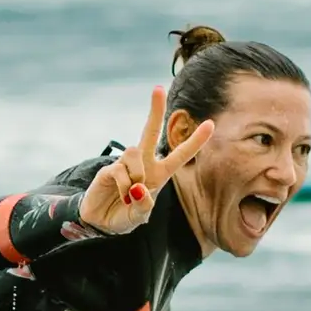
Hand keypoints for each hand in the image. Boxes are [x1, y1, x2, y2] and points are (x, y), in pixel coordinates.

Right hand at [79, 85, 215, 234]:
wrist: (100, 222)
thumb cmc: (124, 217)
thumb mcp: (139, 218)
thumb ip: (143, 206)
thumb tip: (138, 188)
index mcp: (158, 174)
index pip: (180, 155)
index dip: (195, 141)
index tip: (211, 123)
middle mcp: (143, 164)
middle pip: (149, 132)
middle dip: (154, 111)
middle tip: (158, 88)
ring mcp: (125, 164)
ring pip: (135, 151)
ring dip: (136, 174)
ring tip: (130, 196)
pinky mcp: (108, 169)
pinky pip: (120, 169)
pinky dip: (124, 186)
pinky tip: (121, 196)